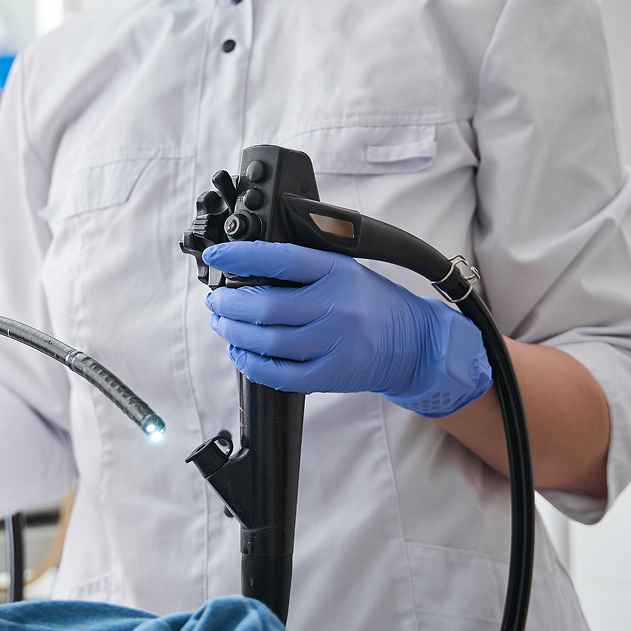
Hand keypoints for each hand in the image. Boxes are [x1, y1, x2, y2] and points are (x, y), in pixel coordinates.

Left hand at [203, 241, 491, 416]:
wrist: (414, 343)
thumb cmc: (371, 303)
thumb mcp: (345, 269)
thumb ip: (304, 267)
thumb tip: (248, 266)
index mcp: (337, 272)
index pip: (280, 259)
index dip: (241, 256)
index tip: (217, 255)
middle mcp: (335, 306)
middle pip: (266, 306)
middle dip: (229, 303)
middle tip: (216, 299)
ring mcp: (334, 344)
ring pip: (267, 341)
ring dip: (234, 332)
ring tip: (223, 323)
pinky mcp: (331, 375)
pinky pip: (280, 375)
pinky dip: (251, 364)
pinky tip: (240, 353)